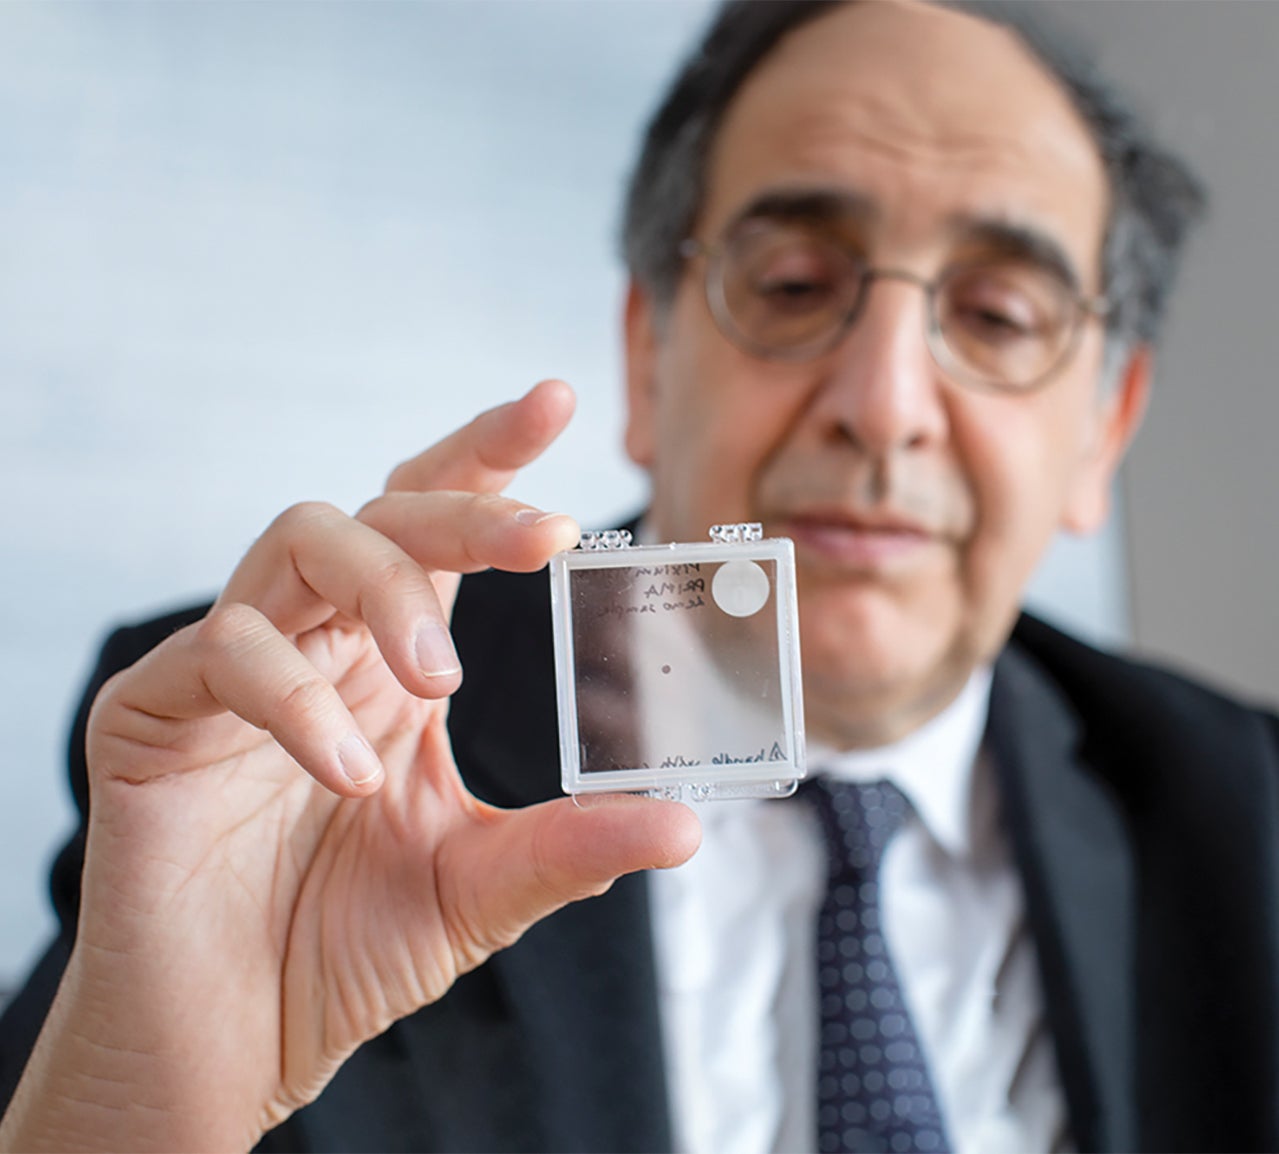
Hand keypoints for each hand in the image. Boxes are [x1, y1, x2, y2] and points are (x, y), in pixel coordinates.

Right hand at [0, 380, 699, 1152]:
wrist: (234, 1037)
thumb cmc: (345, 948)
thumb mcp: (479, 888)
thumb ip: (570, 847)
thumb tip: (684, 827)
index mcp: (392, 660)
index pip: (439, 524)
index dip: (489, 456)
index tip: (555, 401)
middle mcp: (319, 640)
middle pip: (382, 505)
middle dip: (465, 506)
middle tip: (543, 538)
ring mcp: (231, 666)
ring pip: (300, 541)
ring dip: (385, 591)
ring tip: (438, 681)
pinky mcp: (152, 712)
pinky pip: (223, 653)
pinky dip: (294, 699)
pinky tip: (345, 773)